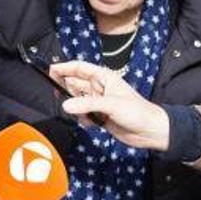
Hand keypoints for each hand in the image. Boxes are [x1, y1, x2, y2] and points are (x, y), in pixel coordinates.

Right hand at [52, 61, 170, 150]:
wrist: (150, 131)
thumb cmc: (137, 111)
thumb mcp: (111, 105)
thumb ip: (87, 104)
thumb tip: (65, 105)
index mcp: (104, 77)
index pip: (79, 68)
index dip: (64, 68)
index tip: (50, 71)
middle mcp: (99, 88)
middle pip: (75, 83)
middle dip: (66, 89)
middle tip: (58, 95)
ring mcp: (98, 102)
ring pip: (77, 100)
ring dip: (75, 107)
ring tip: (81, 113)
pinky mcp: (99, 116)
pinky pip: (82, 114)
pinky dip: (82, 119)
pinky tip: (91, 123)